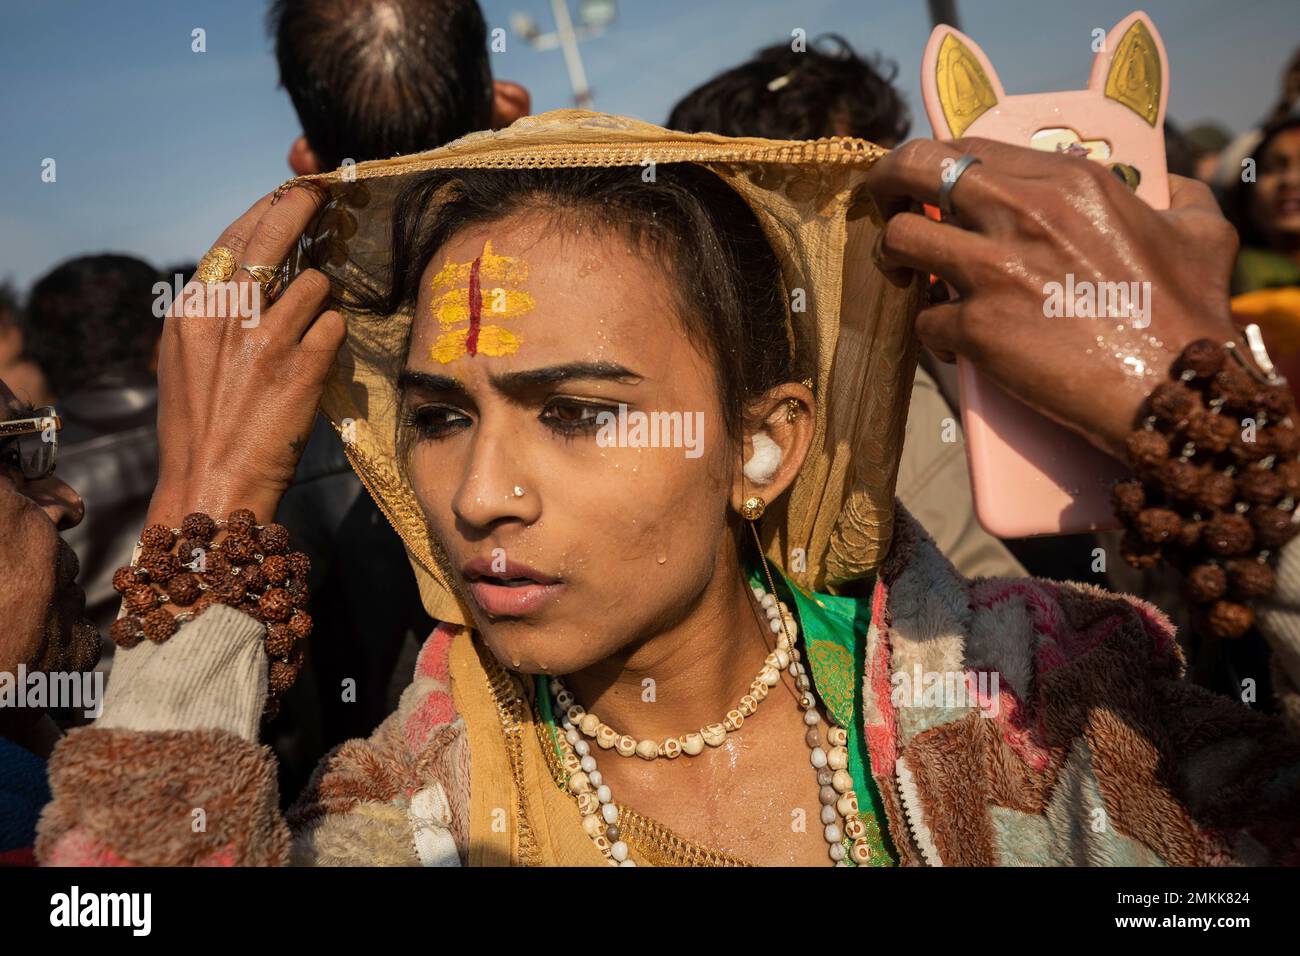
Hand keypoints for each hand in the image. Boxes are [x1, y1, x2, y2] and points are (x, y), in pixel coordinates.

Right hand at [148, 188, 344, 525]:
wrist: (211, 485)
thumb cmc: (200, 431)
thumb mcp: (185, 363)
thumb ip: (212, 318)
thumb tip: (247, 280)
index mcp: (191, 313)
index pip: (232, 239)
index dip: (266, 210)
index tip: (288, 194)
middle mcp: (225, 317)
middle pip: (272, 235)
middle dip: (301, 207)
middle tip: (324, 195)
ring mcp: (266, 339)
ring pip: (316, 284)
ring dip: (324, 299)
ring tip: (313, 326)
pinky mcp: (303, 366)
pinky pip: (336, 326)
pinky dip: (334, 337)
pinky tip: (322, 358)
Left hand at [865, 137, 1239, 458]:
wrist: (1173, 388)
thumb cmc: (1188, 314)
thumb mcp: (1201, 232)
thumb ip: (1178, 195)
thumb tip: (1171, 185)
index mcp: (1068, 180)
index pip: (969, 144)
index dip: (936, 159)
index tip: (927, 177)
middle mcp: (1023, 212)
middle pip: (916, 169)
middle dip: (887, 183)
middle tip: (883, 204)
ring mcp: (993, 270)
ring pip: (901, 240)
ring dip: (897, 258)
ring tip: (910, 275)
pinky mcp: (976, 328)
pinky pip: (924, 320)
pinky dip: (934, 332)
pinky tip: (955, 342)